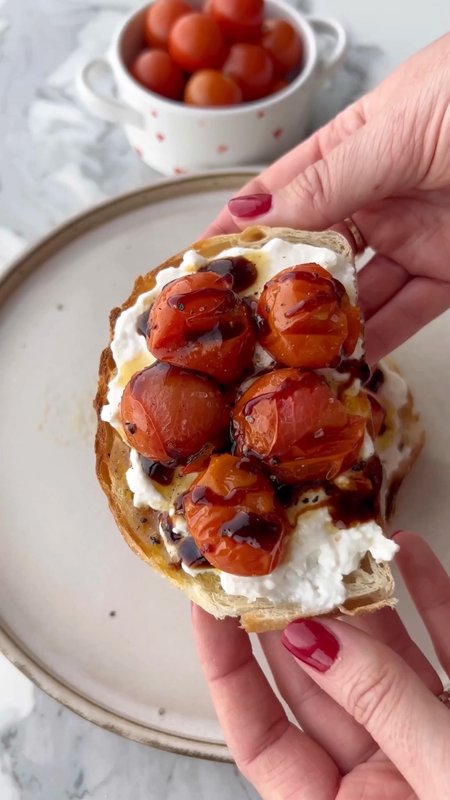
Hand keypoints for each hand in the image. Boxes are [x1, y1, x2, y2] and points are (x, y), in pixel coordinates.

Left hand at [192, 532, 449, 798]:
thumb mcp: (437, 773)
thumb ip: (378, 702)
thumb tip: (311, 636)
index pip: (258, 736)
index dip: (226, 668)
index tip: (209, 604)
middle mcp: (377, 775)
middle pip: (317, 681)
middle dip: (296, 612)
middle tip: (274, 554)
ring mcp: (426, 740)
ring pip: (380, 658)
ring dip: (362, 598)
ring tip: (337, 540)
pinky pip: (440, 647)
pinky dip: (427, 600)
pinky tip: (409, 553)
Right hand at [204, 35, 449, 364]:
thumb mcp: (398, 130)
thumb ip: (326, 179)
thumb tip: (251, 213)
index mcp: (356, 142)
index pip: (280, 192)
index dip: (236, 228)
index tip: (198, 267)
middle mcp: (379, 191)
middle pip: (312, 250)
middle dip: (276, 288)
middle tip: (237, 327)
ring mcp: (414, 234)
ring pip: (356, 290)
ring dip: (323, 324)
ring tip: (282, 354)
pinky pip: (405, 311)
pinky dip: (378, 339)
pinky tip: (345, 359)